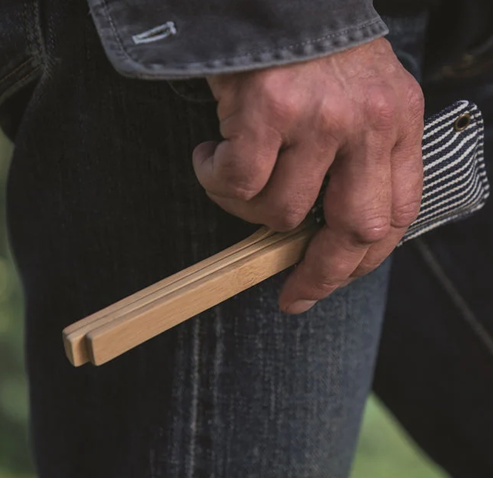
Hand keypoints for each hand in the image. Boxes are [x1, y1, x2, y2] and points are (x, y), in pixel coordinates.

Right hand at [192, 38, 423, 313]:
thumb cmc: (311, 53)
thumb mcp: (359, 100)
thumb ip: (358, 162)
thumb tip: (325, 232)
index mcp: (396, 123)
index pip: (395, 215)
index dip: (363, 261)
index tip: (333, 281)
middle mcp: (367, 123)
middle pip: (353, 230)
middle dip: (319, 275)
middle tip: (292, 294)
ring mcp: (319, 118)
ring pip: (281, 212)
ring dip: (249, 209)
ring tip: (234, 176)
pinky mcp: (269, 111)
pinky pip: (237, 183)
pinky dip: (215, 180)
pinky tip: (210, 155)